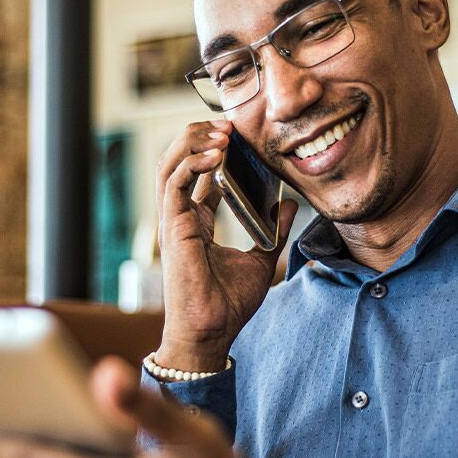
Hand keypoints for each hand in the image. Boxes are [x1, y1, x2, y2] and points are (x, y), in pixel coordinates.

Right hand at [155, 120, 298, 370]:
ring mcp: (172, 220)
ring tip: (221, 132)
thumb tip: (289, 205)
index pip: (197, 173)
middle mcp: (181, 216)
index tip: (238, 134)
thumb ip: (272, 230)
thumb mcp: (261, 259)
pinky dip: (191, 162)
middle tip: (230, 125)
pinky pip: (173, 182)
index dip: (214, 148)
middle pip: (178, 160)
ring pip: (169, 164)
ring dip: (194, 142)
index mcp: (197, 222)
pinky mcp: (171, 227)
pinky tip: (215, 154)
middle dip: (201, 135)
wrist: (213, 332)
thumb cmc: (229, 304)